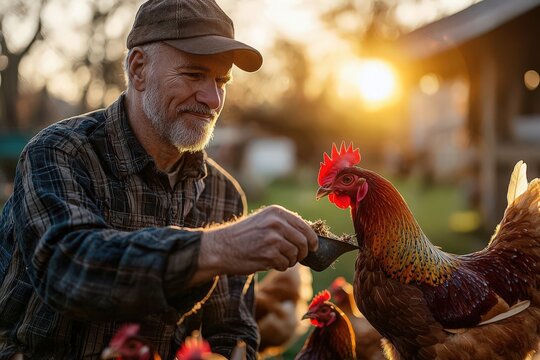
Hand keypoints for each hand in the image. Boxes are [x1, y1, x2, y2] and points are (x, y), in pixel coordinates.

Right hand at [191, 205, 317, 282]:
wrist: (221, 247)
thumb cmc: (243, 236)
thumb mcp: (263, 221)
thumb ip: (284, 225)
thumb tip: (309, 237)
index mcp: (276, 212)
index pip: (304, 226)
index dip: (312, 239)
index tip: (314, 247)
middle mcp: (276, 223)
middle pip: (304, 241)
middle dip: (303, 252)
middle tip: (296, 257)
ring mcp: (273, 238)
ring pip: (296, 254)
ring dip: (289, 261)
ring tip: (276, 259)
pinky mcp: (269, 254)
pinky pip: (285, 264)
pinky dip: (280, 267)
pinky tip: (268, 262)